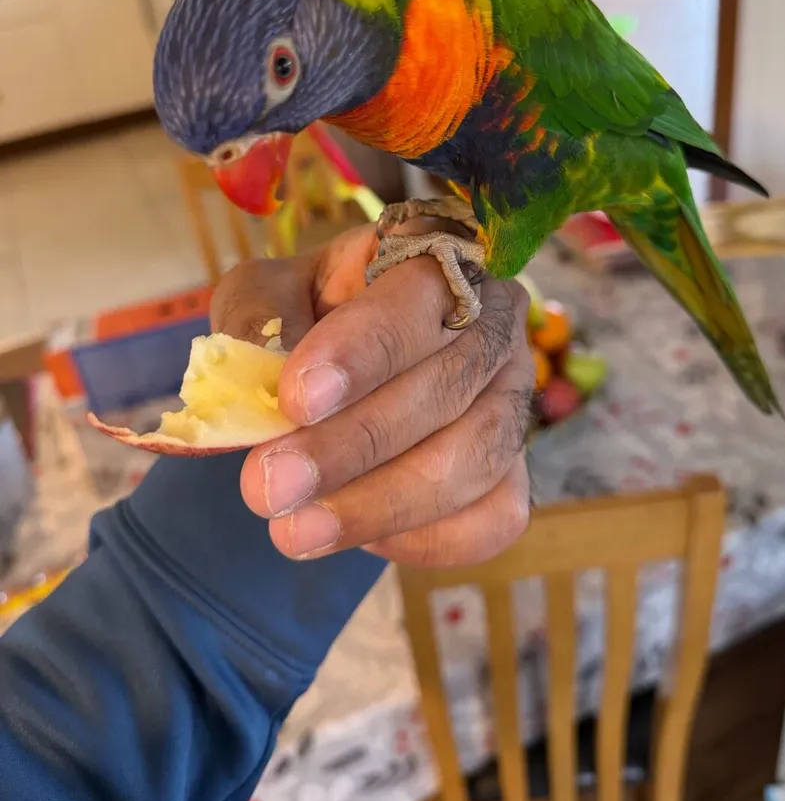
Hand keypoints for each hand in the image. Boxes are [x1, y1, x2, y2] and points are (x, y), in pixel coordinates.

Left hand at [211, 223, 533, 566]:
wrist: (346, 360)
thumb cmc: (310, 312)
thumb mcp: (267, 292)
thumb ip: (257, 319)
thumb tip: (255, 381)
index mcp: (437, 261)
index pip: (414, 303)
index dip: (360, 354)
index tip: (295, 399)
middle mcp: (494, 323)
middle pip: (445, 389)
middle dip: (352, 446)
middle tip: (269, 488)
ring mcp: (513, 398)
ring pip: (474, 459)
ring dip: (380, 505)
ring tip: (295, 532)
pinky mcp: (514, 467)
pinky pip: (495, 517)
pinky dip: (427, 539)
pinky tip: (358, 537)